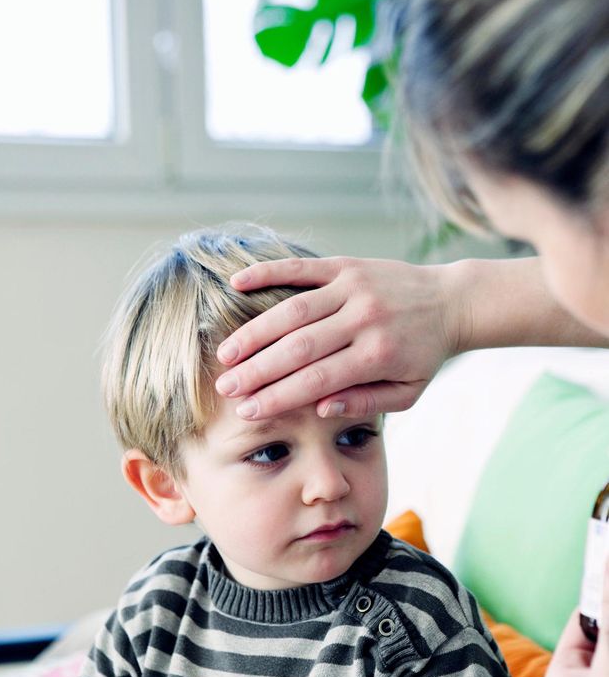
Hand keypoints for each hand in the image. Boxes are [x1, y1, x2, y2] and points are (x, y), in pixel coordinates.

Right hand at [217, 256, 462, 419]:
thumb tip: (320, 410)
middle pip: (298, 348)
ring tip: (226, 354)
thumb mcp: (407, 393)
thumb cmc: (424, 356)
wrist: (452, 302)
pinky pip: (301, 268)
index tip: (247, 412)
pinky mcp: (347, 264)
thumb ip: (365, 403)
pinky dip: (267, 273)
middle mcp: (364, 319)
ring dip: (254, 332)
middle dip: (257, 371)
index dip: (278, 397)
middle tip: (225, 388)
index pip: (316, 381)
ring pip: (293, 311)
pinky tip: (236, 283)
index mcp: (377, 356)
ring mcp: (354, 287)